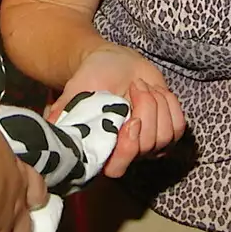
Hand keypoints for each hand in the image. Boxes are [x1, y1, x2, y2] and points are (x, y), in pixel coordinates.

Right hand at [48, 45, 184, 177]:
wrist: (114, 62)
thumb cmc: (92, 76)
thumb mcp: (75, 90)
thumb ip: (64, 110)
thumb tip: (50, 125)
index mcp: (102, 147)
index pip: (118, 169)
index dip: (128, 149)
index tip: (131, 121)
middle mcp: (127, 151)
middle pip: (148, 147)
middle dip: (145, 110)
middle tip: (134, 87)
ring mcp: (150, 143)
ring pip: (166, 136)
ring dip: (157, 103)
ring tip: (140, 87)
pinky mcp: (168, 129)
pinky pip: (180, 126)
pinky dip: (170, 103)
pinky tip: (156, 91)